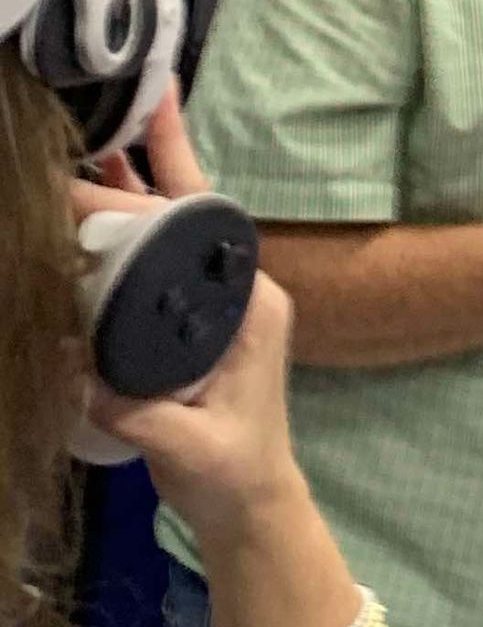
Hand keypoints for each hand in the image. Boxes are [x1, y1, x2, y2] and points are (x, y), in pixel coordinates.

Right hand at [74, 88, 309, 548]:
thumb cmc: (231, 475)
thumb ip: (141, 413)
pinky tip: (97, 210)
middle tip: (102, 121)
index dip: (145, 206)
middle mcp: (239, 290)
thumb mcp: (189, 446)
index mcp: (251, 305)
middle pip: (189, 215)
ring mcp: (217, 303)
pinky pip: (161, 261)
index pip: (196, 234)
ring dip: (138, 186)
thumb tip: (86, 377)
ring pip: (175, 229)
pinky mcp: (193, 322)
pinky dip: (131, 230)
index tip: (95, 183)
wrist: (250, 505)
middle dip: (144, 171)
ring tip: (99, 139)